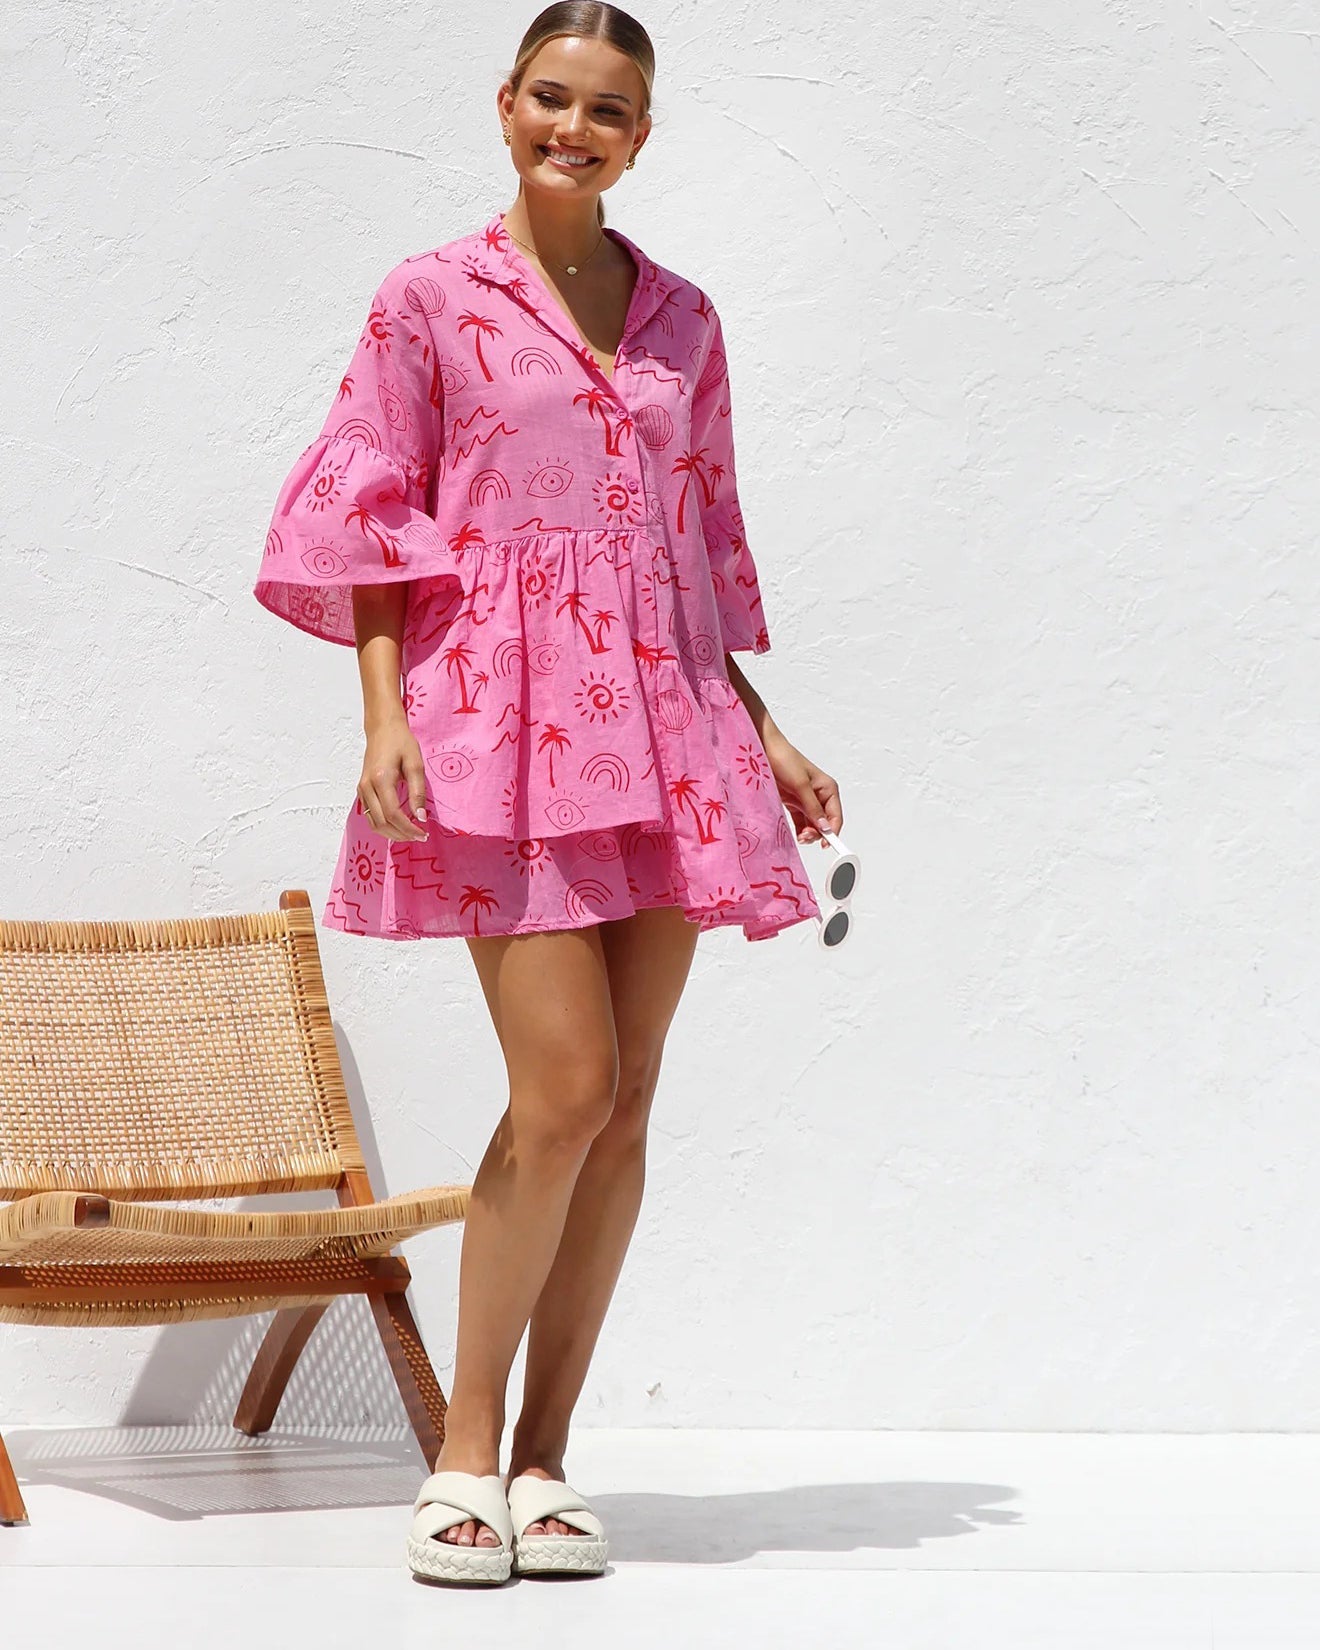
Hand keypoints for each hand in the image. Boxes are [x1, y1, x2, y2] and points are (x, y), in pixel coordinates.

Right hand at [358, 713, 428, 841]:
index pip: (393, 813)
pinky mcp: (361, 790)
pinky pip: (370, 816)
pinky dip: (383, 826)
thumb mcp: (415, 764)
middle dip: (401, 834)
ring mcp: (361, 789)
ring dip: (391, 834)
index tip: (423, 833)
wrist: (382, 729)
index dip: (408, 828)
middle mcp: (367, 786)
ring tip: (410, 834)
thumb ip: (418, 791)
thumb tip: (420, 817)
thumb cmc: (401, 742)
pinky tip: (398, 826)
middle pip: (381, 822)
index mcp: (381, 779)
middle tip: (419, 837)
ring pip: (373, 823)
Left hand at [761, 729, 841, 847]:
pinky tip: (796, 835)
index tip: (825, 845)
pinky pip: (801, 822)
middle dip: (817, 833)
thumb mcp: (800, 785)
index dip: (832, 833)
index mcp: (827, 789)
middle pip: (824, 823)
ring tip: (799, 836)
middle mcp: (819, 796)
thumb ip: (813, 807)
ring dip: (807, 833)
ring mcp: (806, 800)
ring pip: (813, 824)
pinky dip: (800, 830)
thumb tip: (824, 828)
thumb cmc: (785, 760)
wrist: (762, 749)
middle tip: (804, 837)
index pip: (835, 817)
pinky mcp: (793, 803)